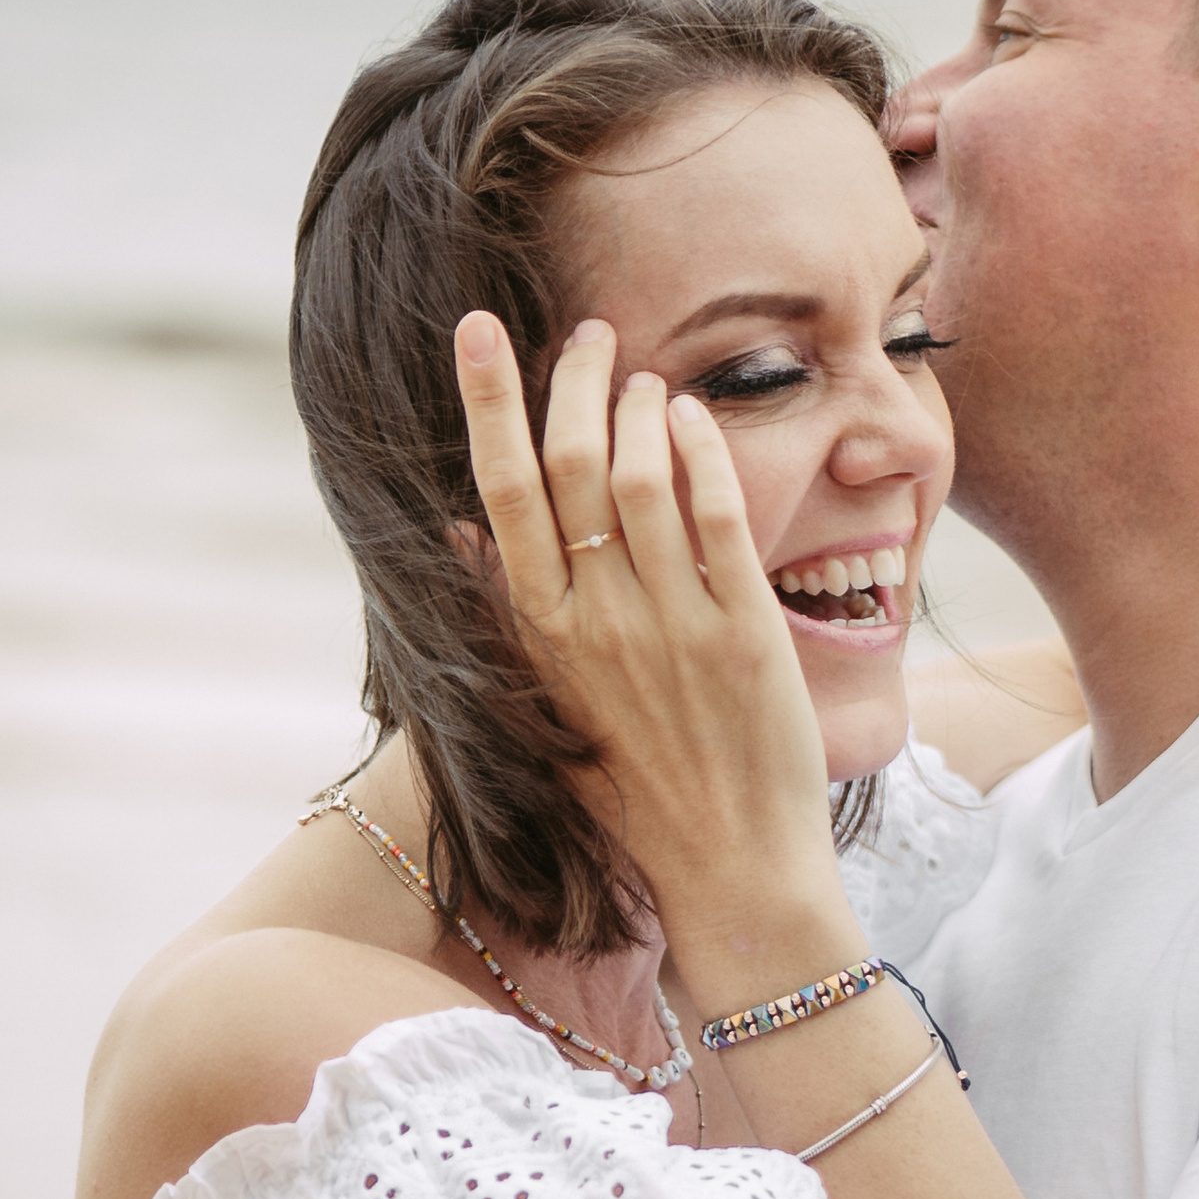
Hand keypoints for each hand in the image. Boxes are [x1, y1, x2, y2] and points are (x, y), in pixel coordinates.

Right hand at [452, 310, 850, 944]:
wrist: (731, 869)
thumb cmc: (639, 796)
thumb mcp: (546, 709)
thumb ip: (503, 617)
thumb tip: (457, 532)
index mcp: (540, 637)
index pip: (499, 492)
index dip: (486, 400)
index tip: (479, 329)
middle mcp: (596, 622)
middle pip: (568, 463)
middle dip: (573, 380)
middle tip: (590, 337)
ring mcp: (670, 623)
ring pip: (637, 474)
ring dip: (638, 405)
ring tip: (645, 379)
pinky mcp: (742, 629)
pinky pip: (716, 513)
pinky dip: (701, 450)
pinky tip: (695, 418)